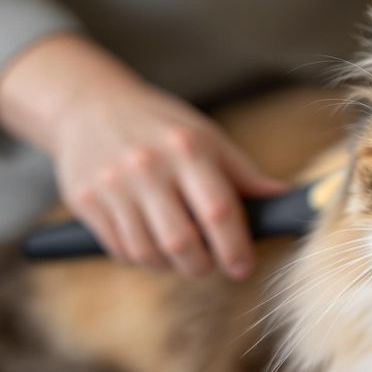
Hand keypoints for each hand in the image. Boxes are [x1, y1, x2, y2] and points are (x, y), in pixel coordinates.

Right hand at [54, 84, 284, 278]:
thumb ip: (244, 174)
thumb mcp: (206, 137)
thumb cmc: (161, 126)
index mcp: (188, 147)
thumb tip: (284, 200)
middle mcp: (148, 166)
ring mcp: (113, 184)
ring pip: (149, 253)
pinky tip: (150, 242)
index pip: (218, 210)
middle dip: (201, 265)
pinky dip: (141, 257)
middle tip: (210, 265)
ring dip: (170, 265)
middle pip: (182, 241)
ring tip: (180, 255)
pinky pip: (121, 250)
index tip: (242, 266)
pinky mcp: (87, 201)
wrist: (89, 105)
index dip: (234, 247)